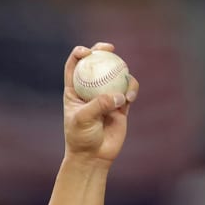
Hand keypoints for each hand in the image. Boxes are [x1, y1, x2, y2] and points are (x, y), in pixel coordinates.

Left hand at [63, 43, 137, 162]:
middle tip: (109, 48)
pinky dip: (131, 90)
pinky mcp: (121, 105)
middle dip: (103, 51)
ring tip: (124, 80)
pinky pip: (128, 90)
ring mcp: (106, 96)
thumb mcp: (83, 120)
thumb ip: (99, 105)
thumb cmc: (81, 138)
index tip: (86, 51)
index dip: (79, 54)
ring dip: (122, 72)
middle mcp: (90, 90)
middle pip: (97, 63)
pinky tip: (130, 97)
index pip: (74, 66)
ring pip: (116, 74)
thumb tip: (118, 95)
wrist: (94, 156)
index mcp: (74, 90)